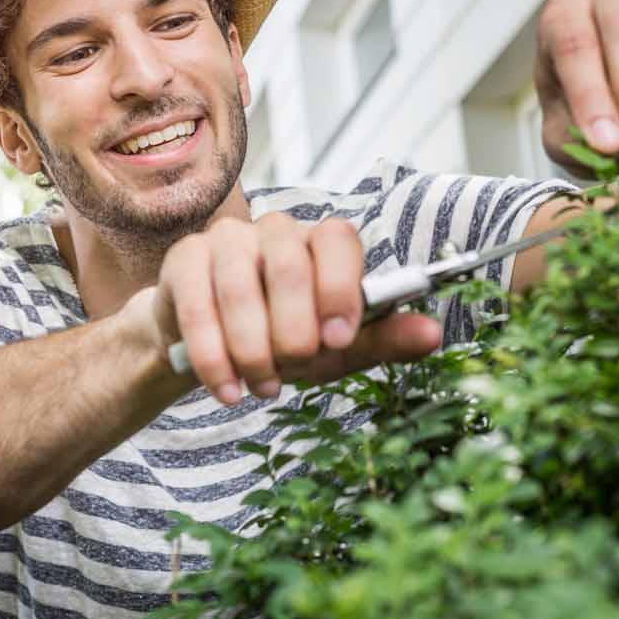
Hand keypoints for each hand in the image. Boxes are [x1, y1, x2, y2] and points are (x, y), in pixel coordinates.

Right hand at [147, 213, 440, 404]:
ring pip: (240, 289)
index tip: (338, 339)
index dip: (340, 288)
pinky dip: (214, 357)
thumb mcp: (335, 348)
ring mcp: (226, 239)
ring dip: (253, 350)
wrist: (207, 347)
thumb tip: (433, 335)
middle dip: (293, 332)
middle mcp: (274, 229)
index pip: (338, 239)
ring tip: (262, 386)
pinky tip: (227, 389)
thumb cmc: (280, 339)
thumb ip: (381, 338)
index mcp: (318, 242)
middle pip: (289, 267)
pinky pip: (198, 307)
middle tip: (293, 369)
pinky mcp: (184, 260)